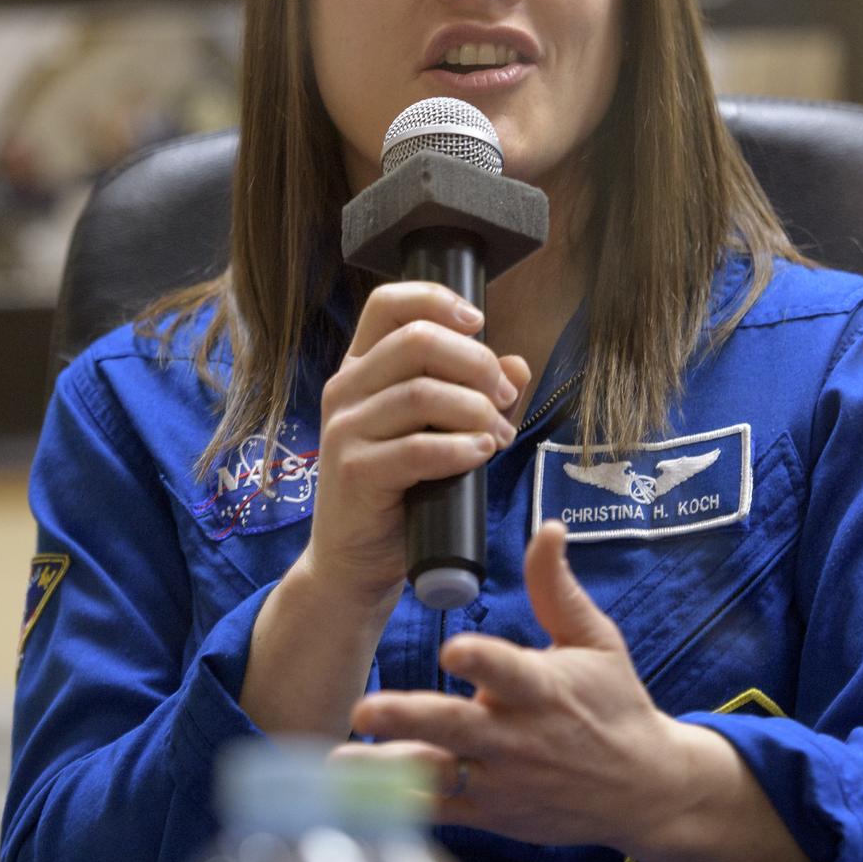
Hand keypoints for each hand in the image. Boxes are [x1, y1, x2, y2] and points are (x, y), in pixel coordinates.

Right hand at [307, 282, 529, 606]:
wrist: (356, 561)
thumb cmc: (402, 488)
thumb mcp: (442, 431)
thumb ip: (477, 395)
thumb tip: (518, 363)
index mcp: (361, 367)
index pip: (387, 303)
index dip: (437, 300)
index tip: (479, 321)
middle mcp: (346, 389)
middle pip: (417, 340)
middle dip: (476, 363)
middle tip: (505, 397)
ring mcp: (345, 430)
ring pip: (422, 393)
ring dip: (477, 410)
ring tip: (499, 435)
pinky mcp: (353, 472)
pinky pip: (417, 448)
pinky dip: (460, 447)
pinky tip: (481, 453)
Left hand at [343, 521, 694, 849]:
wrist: (643, 788)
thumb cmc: (615, 702)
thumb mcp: (596, 639)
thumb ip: (557, 587)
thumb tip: (547, 526)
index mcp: (545, 689)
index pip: (509, 671)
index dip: (482, 661)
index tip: (453, 649)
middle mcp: (519, 738)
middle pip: (458, 727)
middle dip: (410, 718)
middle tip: (366, 708)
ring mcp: (502, 781)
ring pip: (438, 776)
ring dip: (386, 769)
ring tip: (337, 765)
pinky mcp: (491, 813)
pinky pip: (438, 811)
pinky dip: (398, 805)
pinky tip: (354, 798)